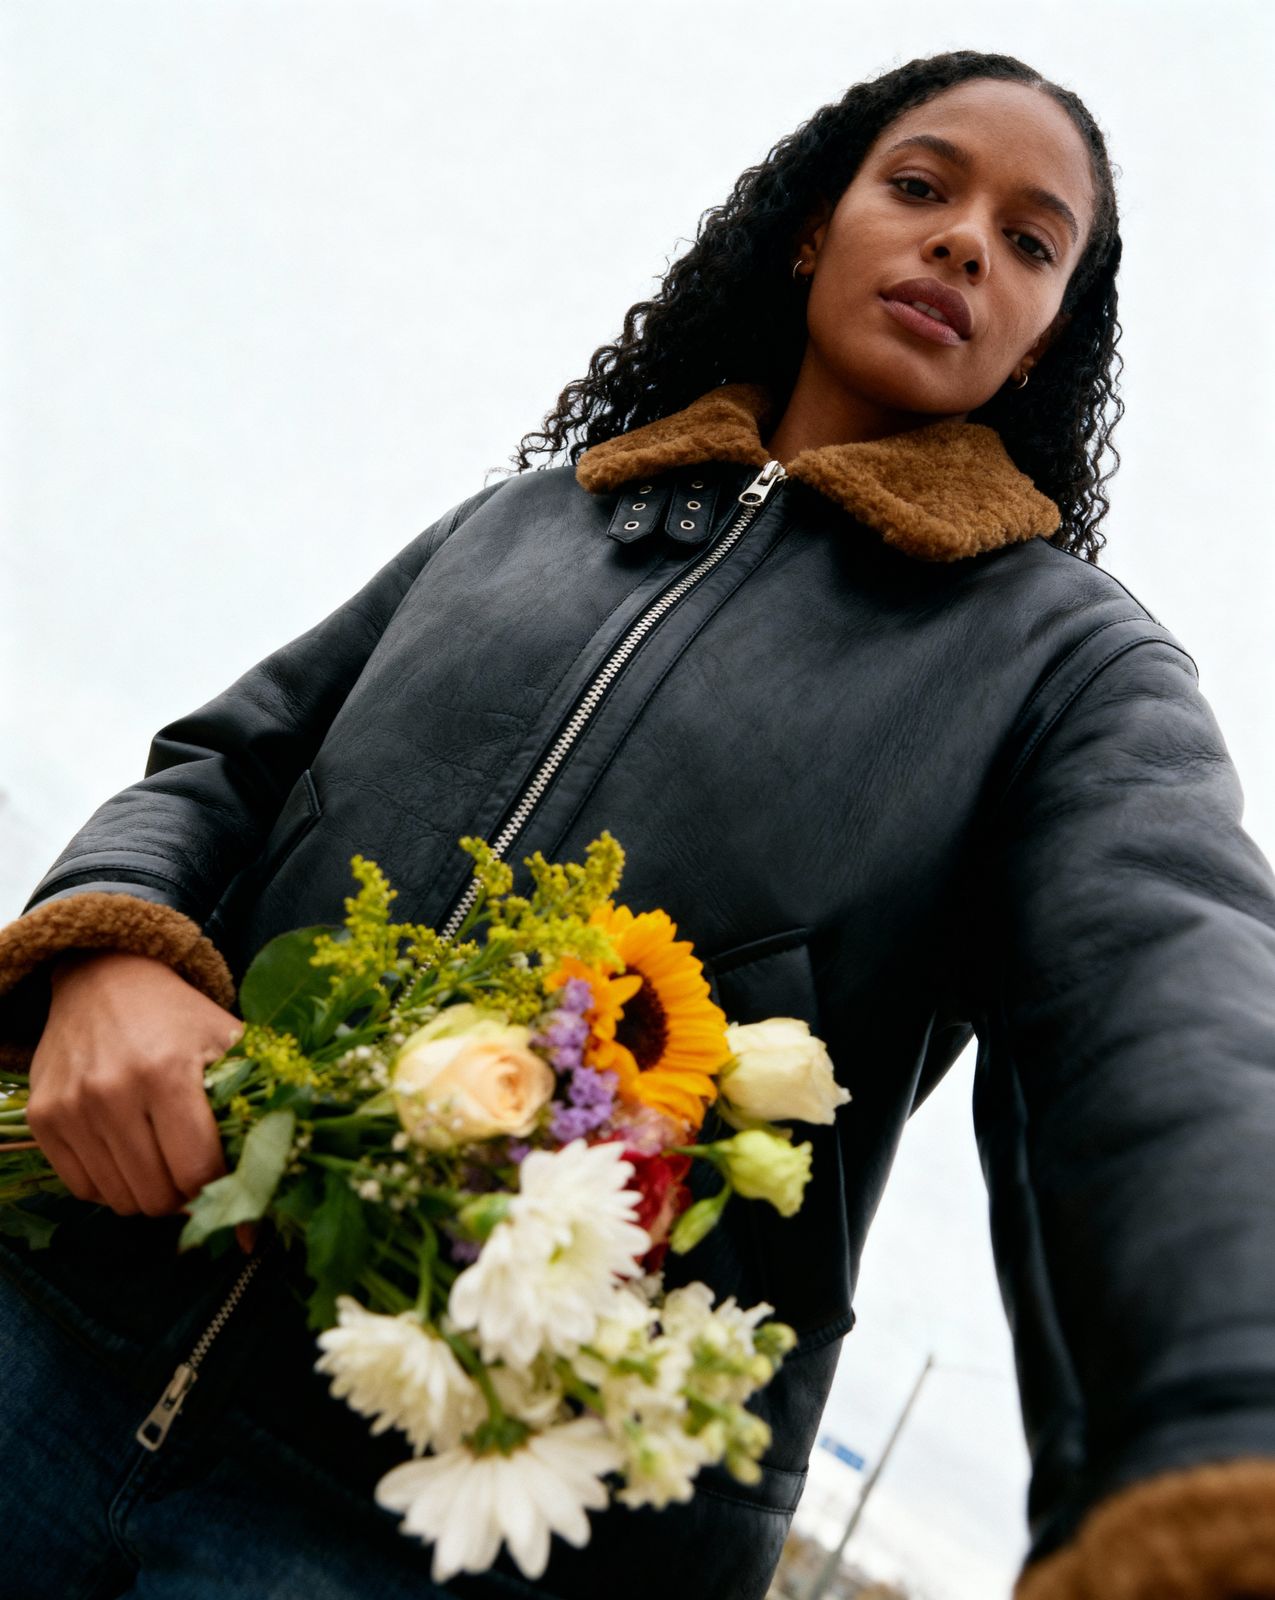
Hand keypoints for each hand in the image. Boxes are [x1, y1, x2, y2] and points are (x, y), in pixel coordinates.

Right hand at [28, 951, 243, 1228]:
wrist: (104, 978)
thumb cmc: (178, 1016)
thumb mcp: (227, 1041)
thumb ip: (257, 1104)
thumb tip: (275, 1181)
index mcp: (168, 1072)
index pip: (197, 1171)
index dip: (220, 1183)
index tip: (228, 1171)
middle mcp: (112, 1091)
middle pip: (158, 1195)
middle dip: (186, 1194)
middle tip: (196, 1169)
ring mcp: (71, 1108)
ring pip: (119, 1200)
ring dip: (149, 1192)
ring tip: (164, 1158)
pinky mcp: (43, 1119)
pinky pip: (82, 1189)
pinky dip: (111, 1185)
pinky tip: (129, 1154)